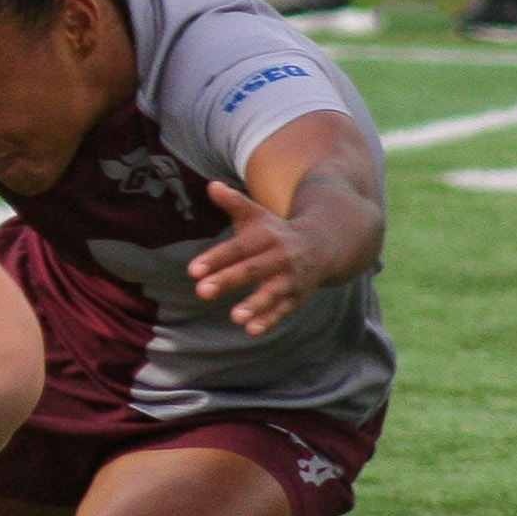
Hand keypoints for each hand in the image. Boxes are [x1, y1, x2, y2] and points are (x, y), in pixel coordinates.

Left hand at [186, 182, 327, 336]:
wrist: (324, 245)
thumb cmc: (276, 232)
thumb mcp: (257, 215)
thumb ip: (234, 203)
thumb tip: (212, 185)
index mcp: (267, 236)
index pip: (238, 247)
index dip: (216, 258)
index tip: (193, 270)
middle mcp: (281, 256)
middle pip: (252, 269)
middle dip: (228, 280)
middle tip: (202, 291)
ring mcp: (291, 278)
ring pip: (273, 292)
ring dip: (255, 304)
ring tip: (235, 317)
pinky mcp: (298, 296)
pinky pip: (285, 309)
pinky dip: (270, 320)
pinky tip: (252, 330)